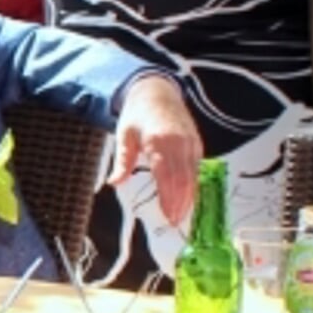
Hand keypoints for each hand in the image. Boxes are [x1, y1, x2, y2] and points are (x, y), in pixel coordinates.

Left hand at [110, 73, 202, 225]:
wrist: (157, 91)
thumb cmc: (138, 114)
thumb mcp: (124, 136)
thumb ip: (122, 162)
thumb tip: (114, 182)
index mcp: (158, 140)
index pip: (167, 175)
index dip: (169, 197)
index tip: (168, 215)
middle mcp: (178, 141)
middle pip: (184, 178)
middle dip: (181, 202)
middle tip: (175, 221)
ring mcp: (190, 142)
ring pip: (194, 175)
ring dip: (189, 197)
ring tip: (181, 215)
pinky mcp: (197, 143)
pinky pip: (197, 168)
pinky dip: (194, 185)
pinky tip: (188, 198)